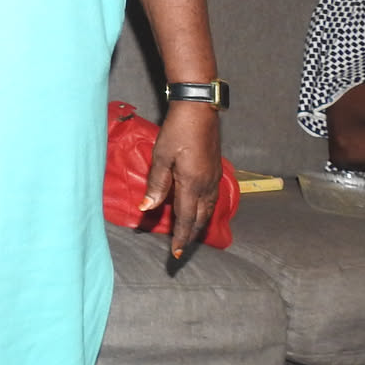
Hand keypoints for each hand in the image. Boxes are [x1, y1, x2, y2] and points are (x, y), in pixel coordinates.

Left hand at [140, 100, 220, 258]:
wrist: (199, 110)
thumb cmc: (177, 131)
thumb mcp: (161, 157)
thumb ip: (156, 184)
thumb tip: (147, 208)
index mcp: (192, 184)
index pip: (186, 219)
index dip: (180, 237)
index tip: (175, 253)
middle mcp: (207, 185)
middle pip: (200, 218)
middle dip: (191, 235)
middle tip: (181, 248)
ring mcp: (214, 178)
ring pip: (209, 209)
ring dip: (199, 223)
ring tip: (190, 233)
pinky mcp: (216, 170)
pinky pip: (212, 198)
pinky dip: (206, 209)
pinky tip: (201, 209)